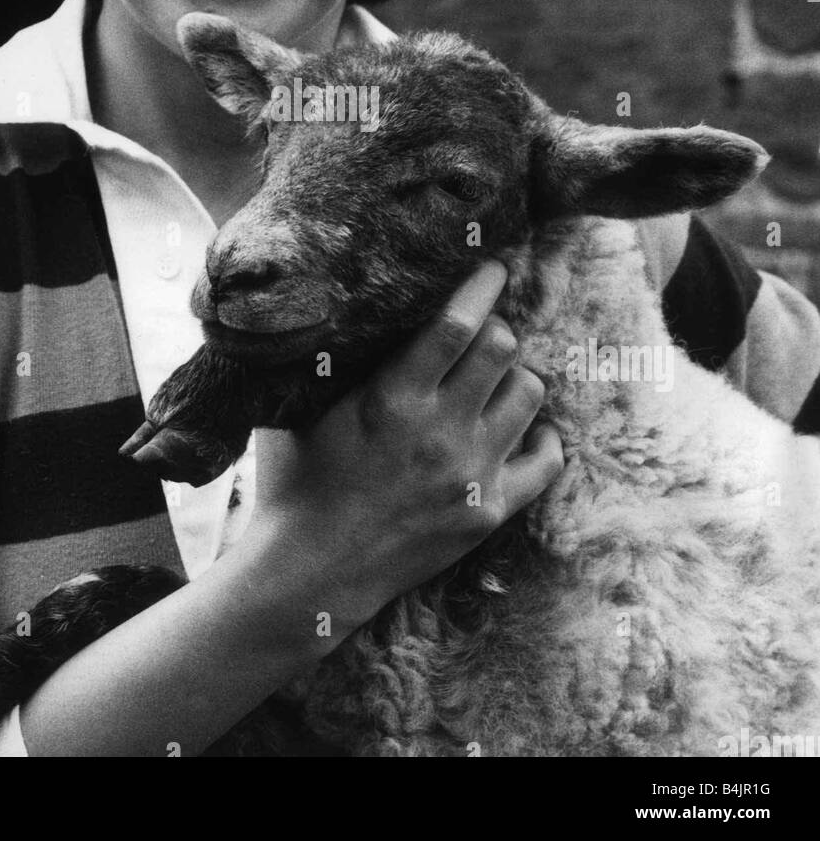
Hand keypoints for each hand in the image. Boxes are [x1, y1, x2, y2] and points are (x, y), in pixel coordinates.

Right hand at [245, 260, 564, 634]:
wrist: (309, 573)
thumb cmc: (295, 480)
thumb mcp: (302, 408)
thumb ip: (332, 358)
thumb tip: (342, 302)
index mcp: (392, 399)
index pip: (457, 323)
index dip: (481, 285)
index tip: (491, 267)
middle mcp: (441, 432)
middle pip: (503, 348)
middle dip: (496, 327)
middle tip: (481, 329)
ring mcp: (471, 475)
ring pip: (529, 394)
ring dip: (512, 376)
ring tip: (490, 379)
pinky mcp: (488, 513)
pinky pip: (545, 460)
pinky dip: (539, 435)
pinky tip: (517, 427)